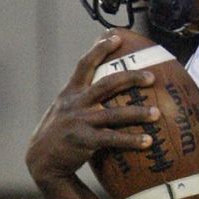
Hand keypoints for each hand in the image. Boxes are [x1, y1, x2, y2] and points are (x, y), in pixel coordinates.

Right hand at [25, 34, 158, 186]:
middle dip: (130, 77)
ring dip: (138, 113)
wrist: (41, 161)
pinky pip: (112, 138)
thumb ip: (81, 98)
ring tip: (157, 113)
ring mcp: (79, 121)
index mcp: (70, 93)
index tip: (116, 37)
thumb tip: (108, 86)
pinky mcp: (83, 140)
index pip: (85, 65)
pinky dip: (131, 140)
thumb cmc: (59, 134)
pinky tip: (148, 141)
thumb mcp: (64, 110)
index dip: (100, 49)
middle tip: (151, 77)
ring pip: (114, 113)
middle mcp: (75, 103)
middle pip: (107, 84)